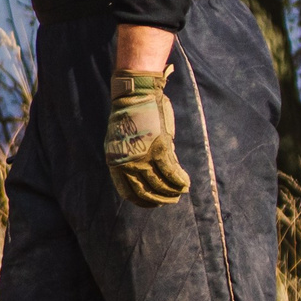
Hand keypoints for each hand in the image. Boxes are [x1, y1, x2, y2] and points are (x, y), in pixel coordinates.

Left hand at [105, 70, 189, 205]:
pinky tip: (185, 184)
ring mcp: (144, 157)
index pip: (127, 192)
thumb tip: (146, 173)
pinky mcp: (160, 149)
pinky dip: (180, 180)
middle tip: (171, 201)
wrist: (135, 96)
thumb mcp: (123, 142)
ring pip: (160, 184)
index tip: (153, 203)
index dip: (142, 201)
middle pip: (145, 192)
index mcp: (115, 162)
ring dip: (172, 192)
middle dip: (160, 200)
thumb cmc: (130, 117)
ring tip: (180, 193)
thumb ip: (131, 158)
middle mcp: (128, 163)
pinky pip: (171, 172)